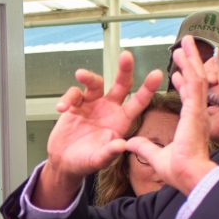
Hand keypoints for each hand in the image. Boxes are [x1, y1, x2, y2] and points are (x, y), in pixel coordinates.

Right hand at [33, 51, 163, 203]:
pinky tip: (61, 108)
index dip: (147, 89)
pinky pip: (74, 94)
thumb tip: (121, 145)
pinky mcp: (76, 105)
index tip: (156, 74)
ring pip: (95, 83)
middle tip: (126, 56)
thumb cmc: (85, 162)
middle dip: (124, 69)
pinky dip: (67, 98)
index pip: (138, 102)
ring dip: (89, 76)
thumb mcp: (98, 161)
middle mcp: (109, 110)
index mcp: (121, 122)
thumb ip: (109, 153)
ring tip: (80, 75)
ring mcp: (92, 105)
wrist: (64, 162)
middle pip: (120, 84)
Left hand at [119, 37, 215, 193]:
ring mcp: (198, 111)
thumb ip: (144, 148)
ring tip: (185, 43)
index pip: (187, 97)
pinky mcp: (196, 111)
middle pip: (194, 82)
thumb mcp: (156, 157)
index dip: (183, 84)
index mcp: (190, 124)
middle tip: (185, 47)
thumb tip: (130, 144)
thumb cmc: (179, 172)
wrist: (188, 176)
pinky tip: (185, 56)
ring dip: (191, 59)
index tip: (177, 74)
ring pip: (196, 78)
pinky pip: (195, 84)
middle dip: (190, 63)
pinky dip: (191, 68)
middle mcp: (196, 114)